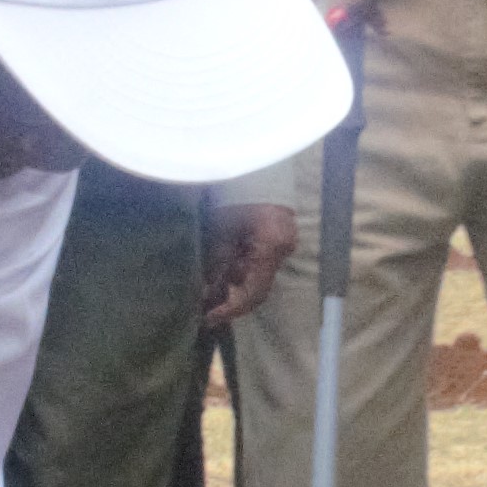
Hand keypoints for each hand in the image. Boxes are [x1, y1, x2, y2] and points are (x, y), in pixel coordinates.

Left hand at [199, 196, 298, 326]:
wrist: (255, 167)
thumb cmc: (236, 192)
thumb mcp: (220, 229)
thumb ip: (215, 262)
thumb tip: (205, 292)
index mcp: (271, 246)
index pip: (253, 292)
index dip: (230, 309)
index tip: (209, 318)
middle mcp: (281, 250)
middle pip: (257, 289)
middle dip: (231, 301)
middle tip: (206, 311)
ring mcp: (281, 246)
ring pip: (255, 278)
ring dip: (232, 287)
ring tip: (207, 294)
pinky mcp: (274, 240)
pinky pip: (256, 265)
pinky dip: (238, 272)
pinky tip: (219, 276)